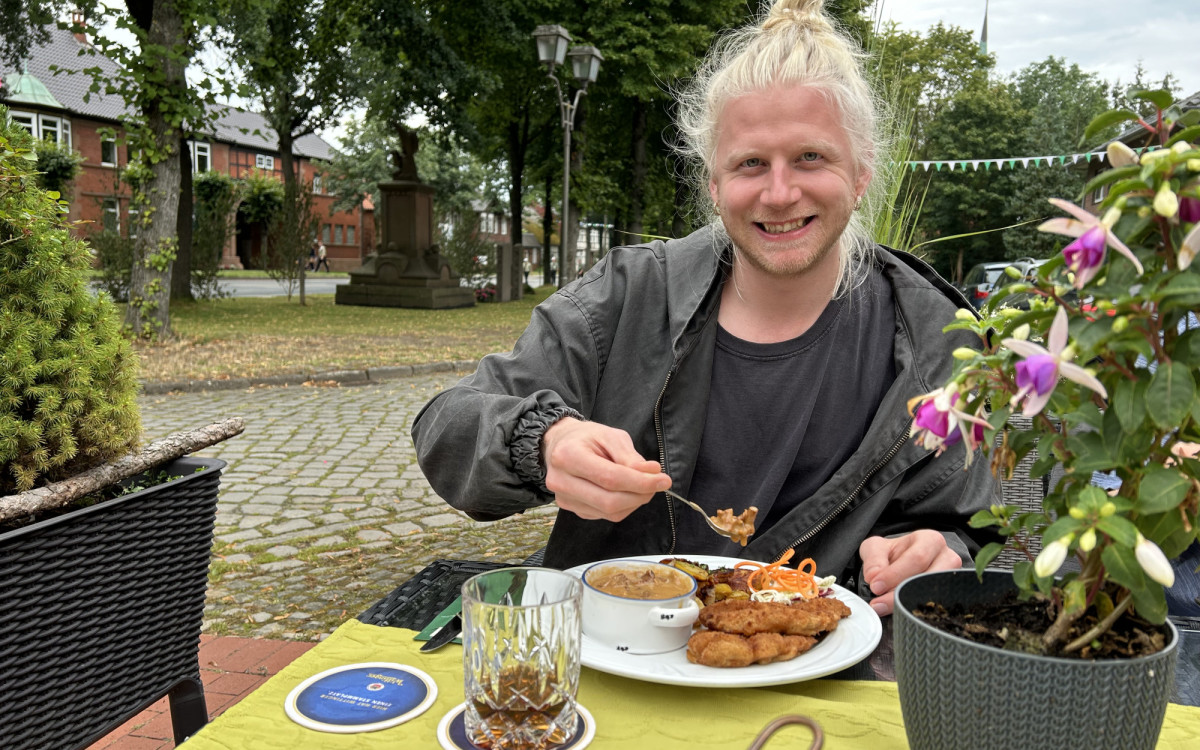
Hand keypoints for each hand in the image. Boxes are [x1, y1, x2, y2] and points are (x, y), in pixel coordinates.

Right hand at [542, 418, 670, 521]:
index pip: (610, 478)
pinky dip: (623, 506)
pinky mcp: (572, 509)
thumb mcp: (610, 436)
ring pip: (609, 513)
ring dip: (634, 502)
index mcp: (568, 456)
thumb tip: (653, 473)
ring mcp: (564, 499)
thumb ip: (630, 456)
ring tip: (642, 485)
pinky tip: (626, 491)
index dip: (640, 482)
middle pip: (609, 501)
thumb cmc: (587, 438)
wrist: (560, 445)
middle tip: (657, 484)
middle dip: (640, 495)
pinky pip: (605, 516)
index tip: (664, 480)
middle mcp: (561, 482)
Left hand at [858, 530, 963, 615]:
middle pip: (927, 578)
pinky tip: (902, 614)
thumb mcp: (876, 548)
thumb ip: (873, 559)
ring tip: (888, 608)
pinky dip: (917, 612)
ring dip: (908, 604)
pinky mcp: (949, 597)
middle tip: (879, 603)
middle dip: (900, 592)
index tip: (875, 586)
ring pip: (934, 596)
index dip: (895, 574)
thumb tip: (873, 576)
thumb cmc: (892, 554)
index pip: (917, 558)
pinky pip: (937, 608)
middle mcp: (947, 558)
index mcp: (930, 540)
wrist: (900, 564)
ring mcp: (951, 579)